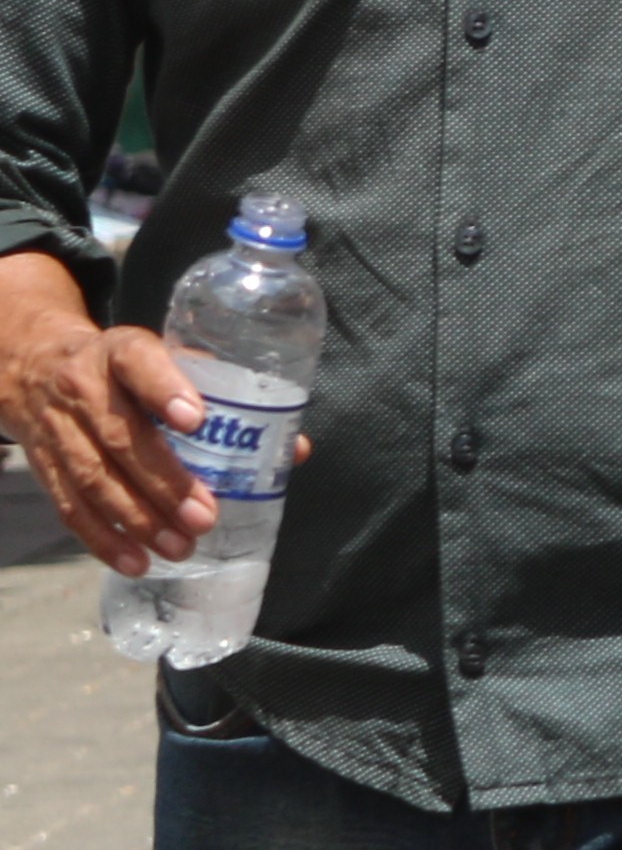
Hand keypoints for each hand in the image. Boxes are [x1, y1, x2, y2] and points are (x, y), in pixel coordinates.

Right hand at [0, 308, 220, 577]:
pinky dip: (102, 540)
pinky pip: (70, 508)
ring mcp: (59, 430)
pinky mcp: (44, 467)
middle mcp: (84, 388)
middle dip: (164, 482)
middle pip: (121, 438)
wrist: (38, 370)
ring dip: (138, 520)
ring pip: (94, 479)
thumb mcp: (166, 359)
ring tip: (179, 546)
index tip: (197, 420)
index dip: (166, 390)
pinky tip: (135, 562)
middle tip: (204, 516)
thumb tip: (293, 449)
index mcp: (121, 351)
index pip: (140, 363)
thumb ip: (224, 394)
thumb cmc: (128, 370)